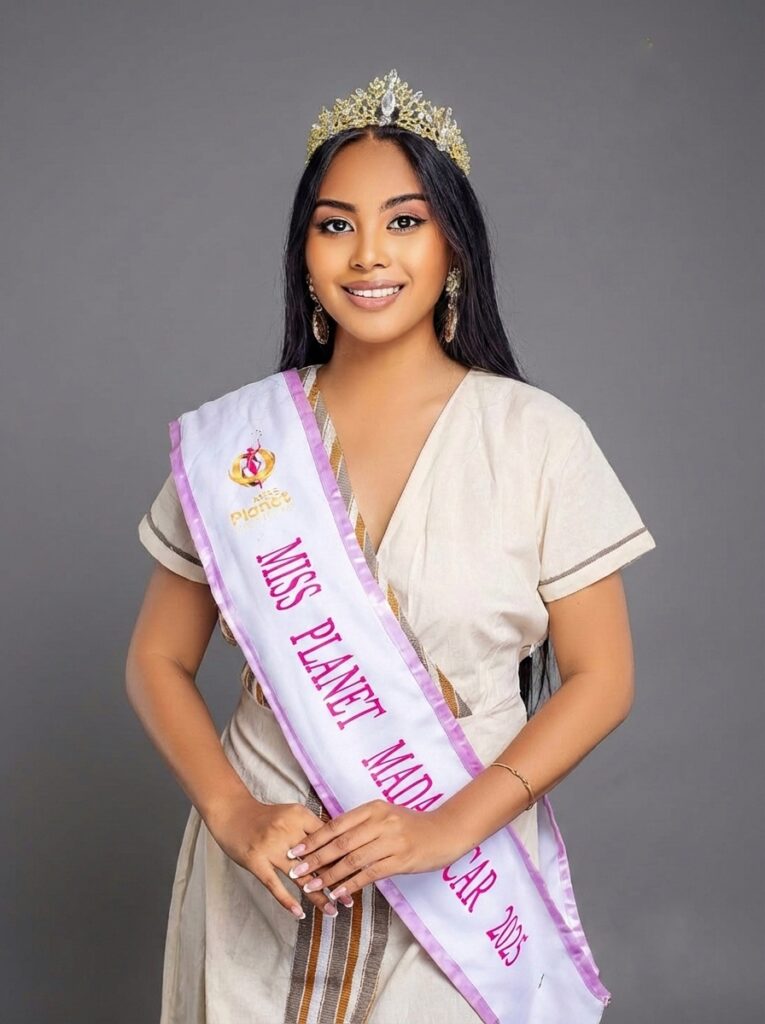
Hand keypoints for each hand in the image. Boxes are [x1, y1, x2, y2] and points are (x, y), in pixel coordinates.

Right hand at [205, 791, 353, 918]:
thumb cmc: (265, 817)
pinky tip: (300, 914)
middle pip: (317, 860)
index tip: (359, 874)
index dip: (343, 858)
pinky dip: (287, 901)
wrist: (232, 813)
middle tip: (350, 899)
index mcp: (300, 816)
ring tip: (332, 911)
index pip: (328, 840)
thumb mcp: (292, 814)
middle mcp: (287, 831)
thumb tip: (340, 843)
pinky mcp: (256, 861)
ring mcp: (271, 847)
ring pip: (300, 876)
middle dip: (336, 881)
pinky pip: (274, 885)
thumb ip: (312, 827)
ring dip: (317, 896)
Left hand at [283, 798, 451, 901]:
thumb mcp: (386, 816)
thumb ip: (362, 824)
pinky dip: (351, 884)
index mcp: (373, 808)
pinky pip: (370, 874)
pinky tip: (338, 893)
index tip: (295, 850)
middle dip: (315, 858)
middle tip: (295, 871)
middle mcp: (380, 822)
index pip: (336, 824)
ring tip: (312, 887)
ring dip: (329, 876)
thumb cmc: (412, 826)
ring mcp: (391, 841)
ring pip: (352, 860)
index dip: (314, 839)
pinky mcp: (400, 860)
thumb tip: (331, 838)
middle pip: (340, 843)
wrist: (445, 832)